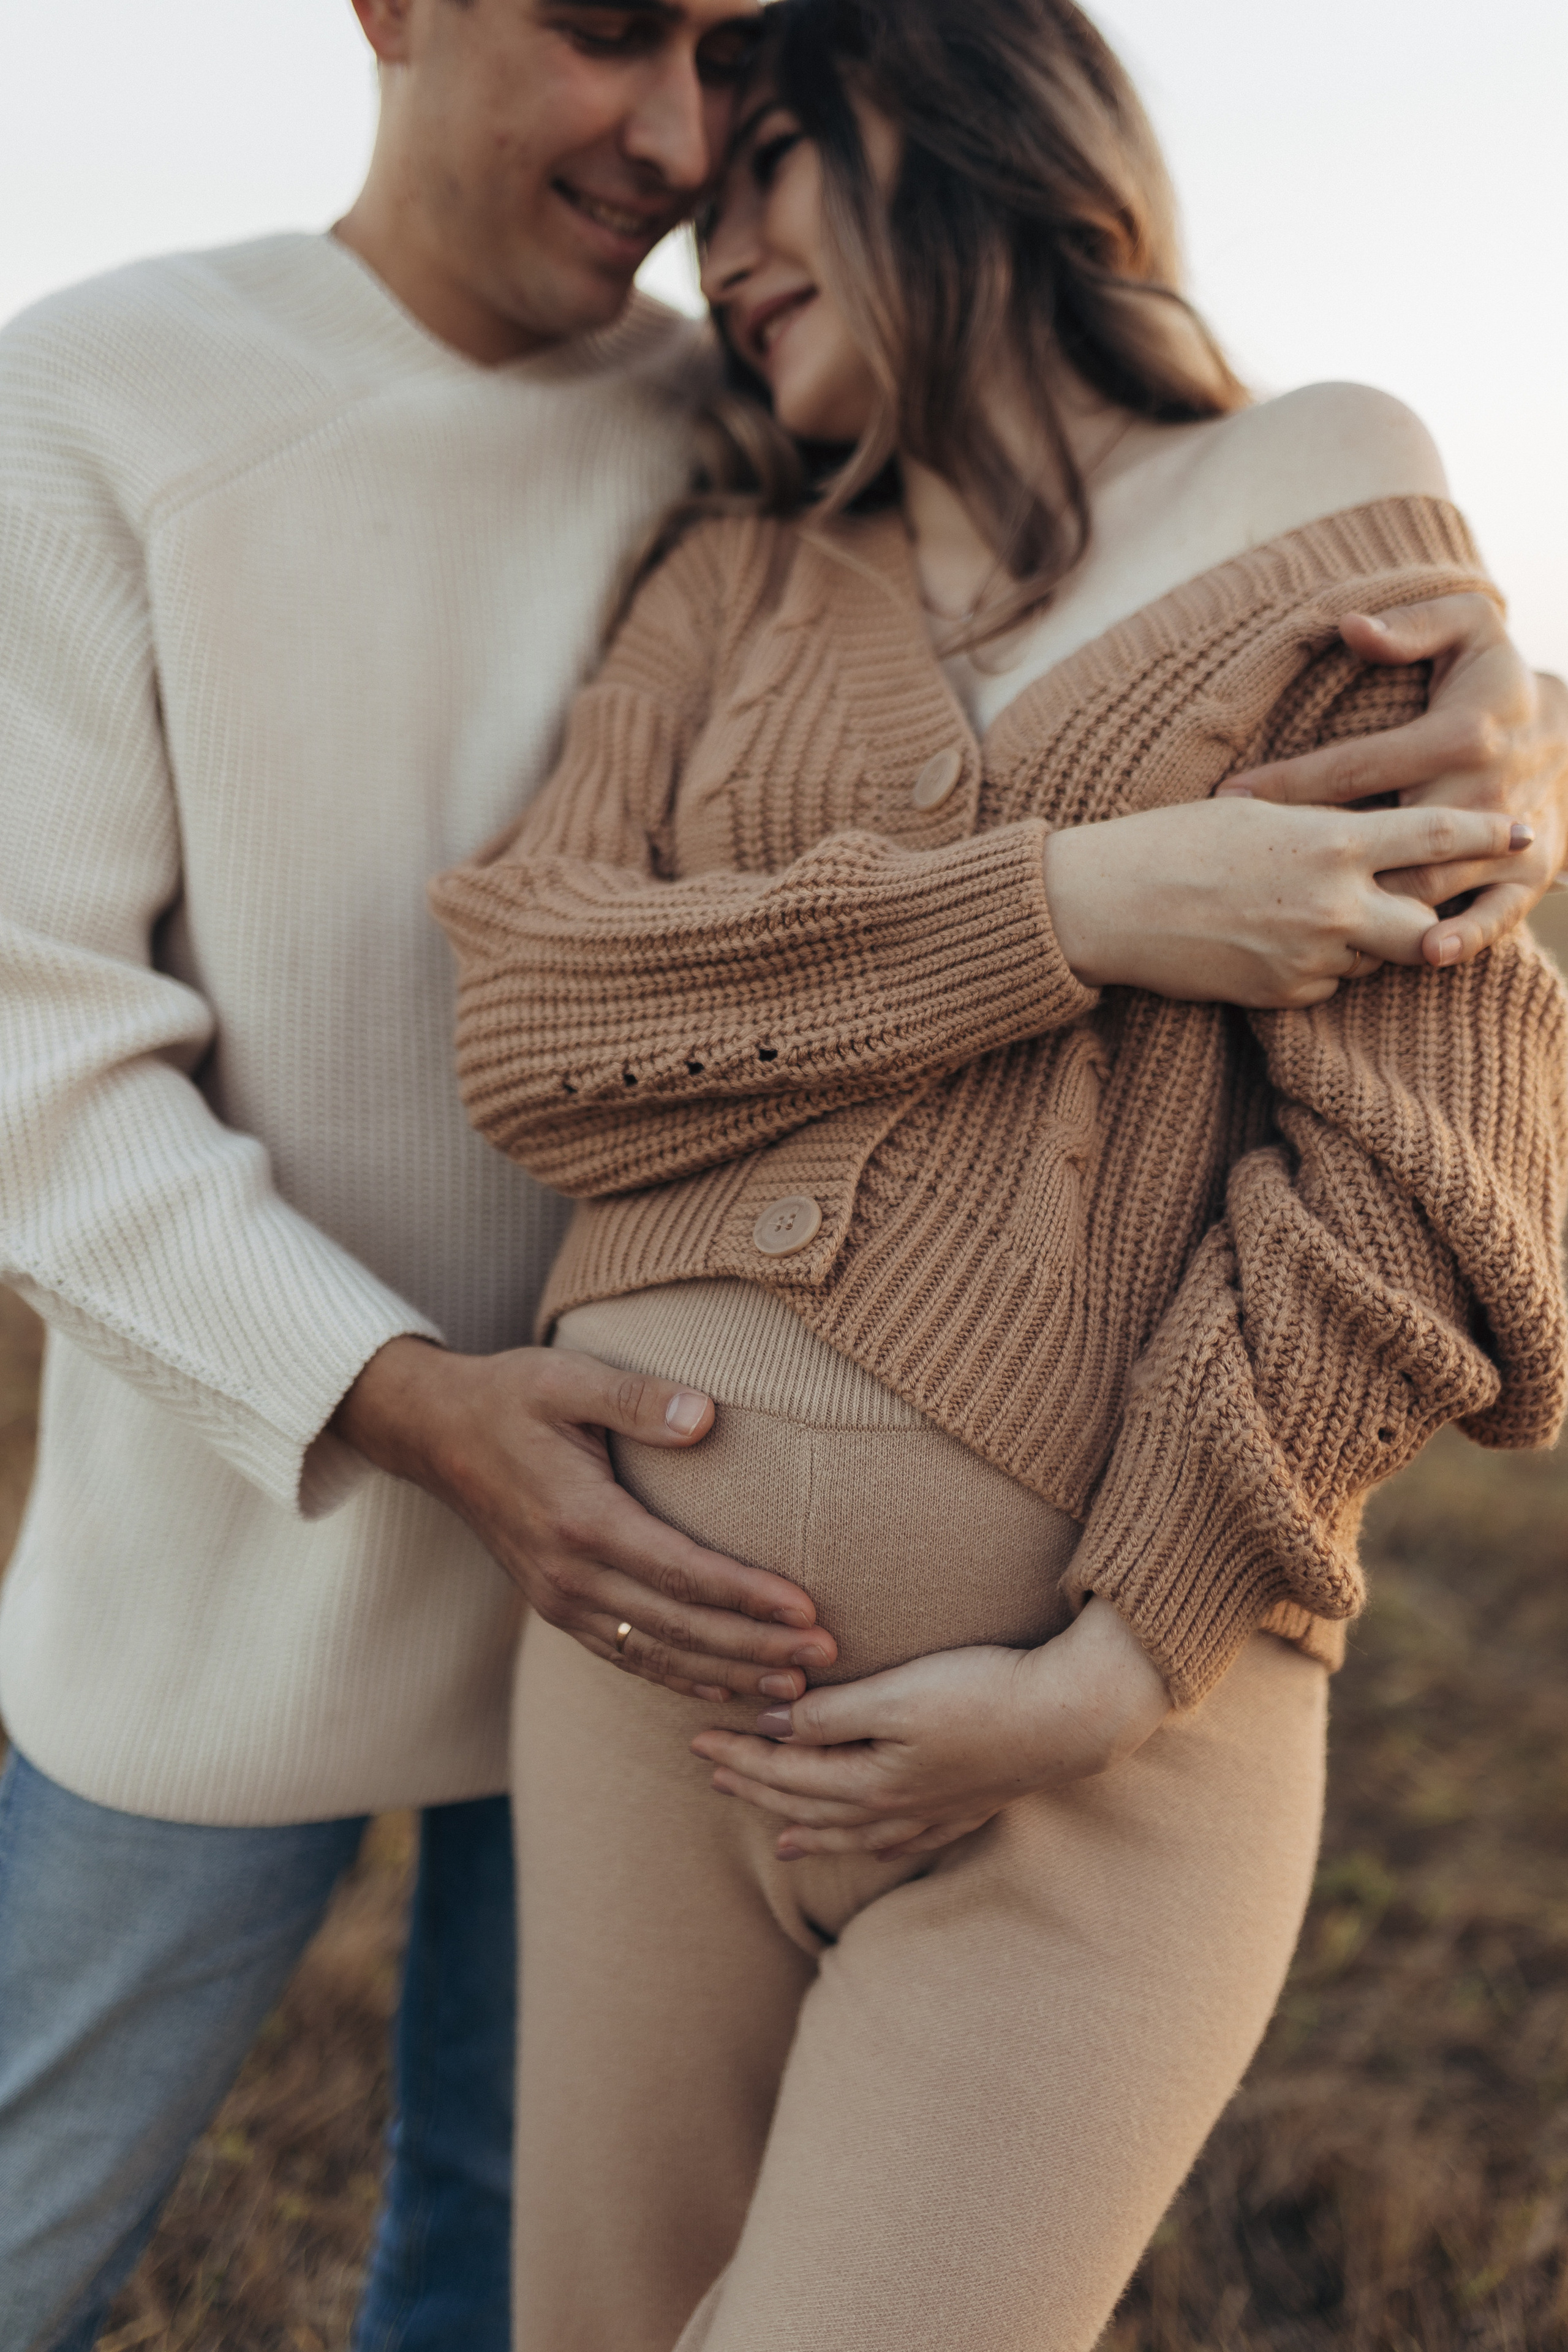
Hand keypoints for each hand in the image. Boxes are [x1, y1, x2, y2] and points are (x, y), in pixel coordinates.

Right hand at [333, 1336, 835, 1700]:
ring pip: (656, 1655)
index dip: (748, 1598)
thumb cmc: (508, 1396)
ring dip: (727, 1674)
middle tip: (825, 1658)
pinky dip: (677, 1677)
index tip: (808, 1611)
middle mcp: (569, 1573)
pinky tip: (722, 1686)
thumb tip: (705, 1416)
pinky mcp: (555, 1606)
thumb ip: (636, 1396)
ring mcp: (558, 1598)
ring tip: (793, 1687)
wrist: (434, 1433)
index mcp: (580, 1520)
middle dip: (756, 1648)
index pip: (682, 1574)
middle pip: (679, 1629)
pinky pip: (625, 1655)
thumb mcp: (565, 1377)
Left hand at [689, 1598, 1169, 1861]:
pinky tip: (872, 1844)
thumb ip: (831, 1715)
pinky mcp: (971, 1804)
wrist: (1073, 1717)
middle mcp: (898, 1806)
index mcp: (872, 1779)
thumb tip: (773, 1726)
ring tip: (780, 1840)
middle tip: (715, 1773)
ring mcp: (937, 1810)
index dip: (741, 1754)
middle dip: (760, 1787)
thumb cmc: (982, 1694)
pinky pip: (909, 1836)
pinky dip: (877, 1842)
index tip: (699, 1738)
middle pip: (811, 1802)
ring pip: (856, 1829)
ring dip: (811, 1828)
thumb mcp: (896, 1696)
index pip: (787, 1771)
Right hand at [1042, 796, 1530, 1007]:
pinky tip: (1279, 940)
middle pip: (1430, 927)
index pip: (1439, 839)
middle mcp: (1332, 907)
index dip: (1491, 838)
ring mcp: (1307, 960)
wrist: (1104, 904)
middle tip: (1454, 904)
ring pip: (1376, 959)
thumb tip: (1374, 832)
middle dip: (1443, 917)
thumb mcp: (1262, 812)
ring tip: (1330, 912)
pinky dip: (1320, 965)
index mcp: (1331, 844)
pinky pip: (1327, 985)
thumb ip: (1328, 825)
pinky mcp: (1279, 997)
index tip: (1526, 834)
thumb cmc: (1173, 841)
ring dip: (1370, 940)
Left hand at [1219, 596, 1567, 965]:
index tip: (1232, 796)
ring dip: (1373, 908)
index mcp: (1456, 734)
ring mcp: (1506, 839)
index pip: (1354, 768)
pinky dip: (1464, 938)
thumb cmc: (1497, 678)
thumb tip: (1352, 626)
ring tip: (1307, 927)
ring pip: (1429, 883)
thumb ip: (1412, 627)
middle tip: (1256, 880)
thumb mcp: (1469, 629)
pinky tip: (1424, 955)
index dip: (1289, 784)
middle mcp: (1483, 791)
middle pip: (1387, 839)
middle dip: (1321, 861)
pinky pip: (1495, 915)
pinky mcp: (1530, 872)